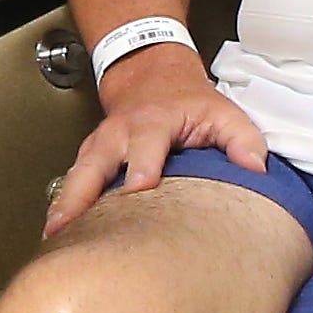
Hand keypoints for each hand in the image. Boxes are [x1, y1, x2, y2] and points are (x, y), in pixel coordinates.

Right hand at [41, 42, 266, 238]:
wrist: (151, 75)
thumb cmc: (185, 100)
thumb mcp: (222, 110)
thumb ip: (242, 139)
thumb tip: (256, 169)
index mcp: (153, 121)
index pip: (146, 143)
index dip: (141, 166)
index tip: (138, 188)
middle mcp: (119, 134)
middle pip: (95, 163)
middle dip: (83, 193)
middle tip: (73, 225)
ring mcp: (99, 146)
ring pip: (76, 175)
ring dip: (65, 205)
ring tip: (56, 238)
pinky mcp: (88, 159)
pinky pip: (72, 183)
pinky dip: (63, 206)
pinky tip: (57, 237)